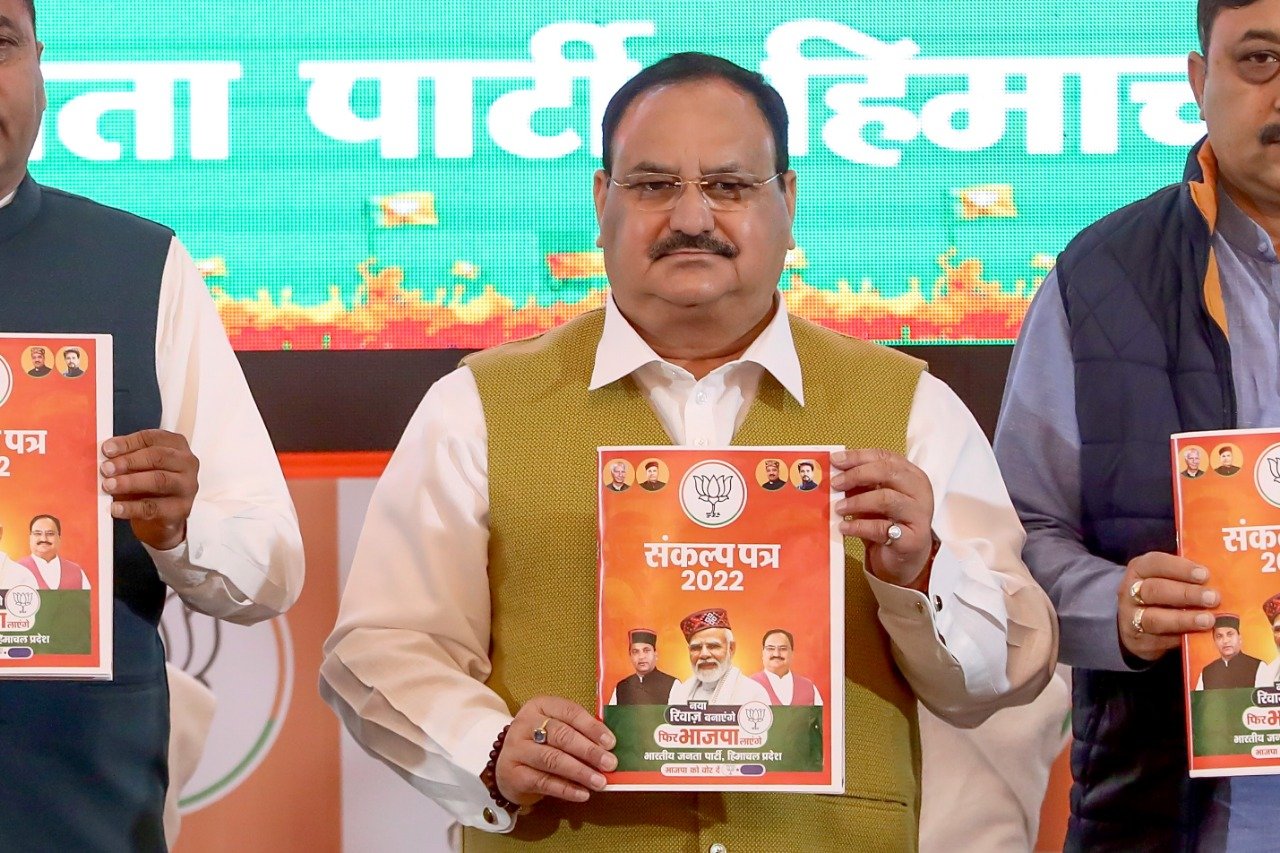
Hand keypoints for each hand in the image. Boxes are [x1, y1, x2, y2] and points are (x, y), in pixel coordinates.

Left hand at [101, 429, 199, 550]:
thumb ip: (125, 458)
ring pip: (159, 480)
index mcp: (176, 445)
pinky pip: (154, 507)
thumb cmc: (149, 486)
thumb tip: (104, 455)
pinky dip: (132, 508)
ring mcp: (187, 486)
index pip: (152, 438)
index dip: (128, 442)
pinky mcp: (181, 509)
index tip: (106, 449)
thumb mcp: (138, 467)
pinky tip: (117, 507)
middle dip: (129, 461)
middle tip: (106, 468)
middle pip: (158, 456)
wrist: (161, 518)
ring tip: (109, 486)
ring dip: (130, 482)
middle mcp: (187, 463)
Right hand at [495, 696, 616, 805]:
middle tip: (609, 764)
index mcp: (540, 706)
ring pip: (552, 759)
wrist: (507, 765)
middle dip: (588, 751)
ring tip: (599, 782)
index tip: (610, 742)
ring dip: (580, 771)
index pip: (569, 712)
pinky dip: (566, 789)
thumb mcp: (555, 728)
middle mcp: (525, 724)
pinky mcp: (513, 774)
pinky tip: (582, 794)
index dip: (592, 727)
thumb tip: (609, 747)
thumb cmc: (540, 744)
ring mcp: (516, 749)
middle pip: (561, 735)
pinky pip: (543, 782)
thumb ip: (579, 732)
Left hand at [831, 448, 934, 588]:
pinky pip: (882, 528)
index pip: (884, 457)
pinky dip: (859, 526)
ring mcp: (919, 515)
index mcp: (911, 475)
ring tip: (838, 508)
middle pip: (888, 472)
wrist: (905, 559)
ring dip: (857, 502)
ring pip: (886, 499)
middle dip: (857, 475)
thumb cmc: (888, 522)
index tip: (836, 460)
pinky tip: (844, 527)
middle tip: (835, 484)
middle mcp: (919, 491)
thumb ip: (860, 484)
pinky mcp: (913, 539)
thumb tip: (835, 472)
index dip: (858, 456)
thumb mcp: (873, 499)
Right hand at [1118, 552, 1217, 660]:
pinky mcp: (1138, 641)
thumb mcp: (1167, 578)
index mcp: (1139, 569)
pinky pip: (1160, 640)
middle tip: (1213, 598)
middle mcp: (1130, 592)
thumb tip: (1223, 577)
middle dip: (1186, 594)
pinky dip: (1181, 638)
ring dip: (1184, 619)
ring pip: (1155, 618)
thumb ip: (1188, 577)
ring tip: (1208, 620)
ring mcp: (1131, 617)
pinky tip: (1198, 636)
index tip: (1205, 575)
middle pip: (1154, 590)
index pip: (1156, 563)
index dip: (1180, 568)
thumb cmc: (1162, 594)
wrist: (1135, 621)